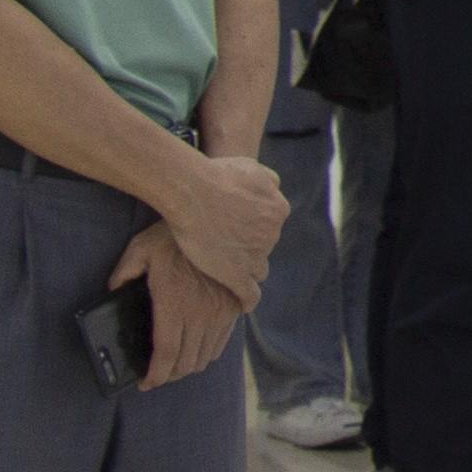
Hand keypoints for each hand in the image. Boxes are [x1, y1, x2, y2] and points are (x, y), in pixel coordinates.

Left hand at [118, 225, 244, 390]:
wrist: (215, 216)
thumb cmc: (172, 233)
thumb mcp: (139, 250)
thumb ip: (123, 275)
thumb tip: (113, 293)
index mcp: (174, 305)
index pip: (166, 355)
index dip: (155, 376)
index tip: (145, 383)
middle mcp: (201, 314)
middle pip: (186, 362)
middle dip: (169, 375)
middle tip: (157, 372)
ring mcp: (221, 311)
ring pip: (205, 356)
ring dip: (188, 366)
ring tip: (175, 362)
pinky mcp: (235, 306)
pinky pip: (222, 342)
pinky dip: (207, 352)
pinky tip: (196, 346)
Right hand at [159, 151, 289, 300]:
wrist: (193, 191)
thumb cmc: (216, 175)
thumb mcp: (251, 167)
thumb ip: (267, 180)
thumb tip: (274, 187)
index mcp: (278, 209)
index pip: (271, 224)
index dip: (253, 227)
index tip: (237, 229)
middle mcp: (272, 233)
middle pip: (264, 246)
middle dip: (248, 247)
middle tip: (225, 245)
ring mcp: (256, 256)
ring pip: (257, 269)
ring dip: (245, 269)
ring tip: (227, 270)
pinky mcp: (237, 275)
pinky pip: (250, 294)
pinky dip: (247, 300)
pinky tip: (243, 304)